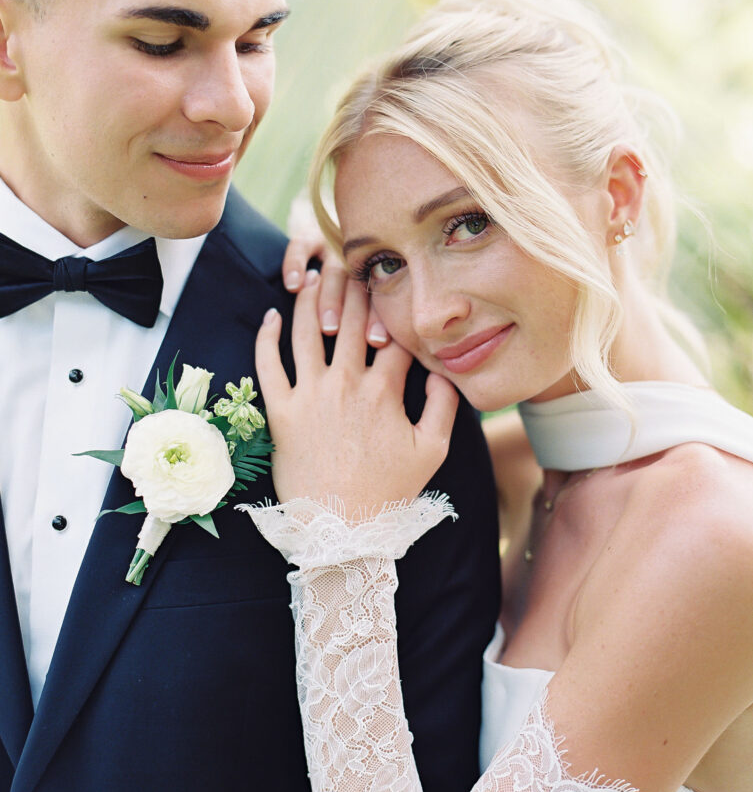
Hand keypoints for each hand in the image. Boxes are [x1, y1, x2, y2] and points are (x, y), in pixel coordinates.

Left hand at [256, 270, 458, 515]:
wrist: (341, 530)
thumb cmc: (388, 492)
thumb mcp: (431, 450)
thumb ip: (444, 405)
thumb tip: (447, 369)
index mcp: (384, 390)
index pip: (392, 332)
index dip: (396, 306)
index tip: (395, 286)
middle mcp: (345, 383)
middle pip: (349, 319)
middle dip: (353, 285)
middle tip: (351, 262)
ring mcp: (310, 395)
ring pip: (306, 331)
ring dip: (309, 297)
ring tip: (312, 274)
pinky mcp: (281, 411)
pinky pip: (268, 365)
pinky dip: (265, 336)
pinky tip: (269, 316)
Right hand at [282, 195, 389, 346]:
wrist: (348, 216)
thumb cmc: (364, 272)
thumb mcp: (381, 287)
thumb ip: (393, 313)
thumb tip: (407, 349)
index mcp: (381, 274)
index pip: (381, 297)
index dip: (378, 319)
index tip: (379, 342)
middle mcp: (361, 261)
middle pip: (358, 286)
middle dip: (357, 316)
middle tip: (358, 342)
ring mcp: (336, 248)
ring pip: (333, 272)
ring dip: (331, 298)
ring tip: (329, 326)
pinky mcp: (310, 236)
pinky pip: (301, 247)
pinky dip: (295, 263)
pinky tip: (294, 285)